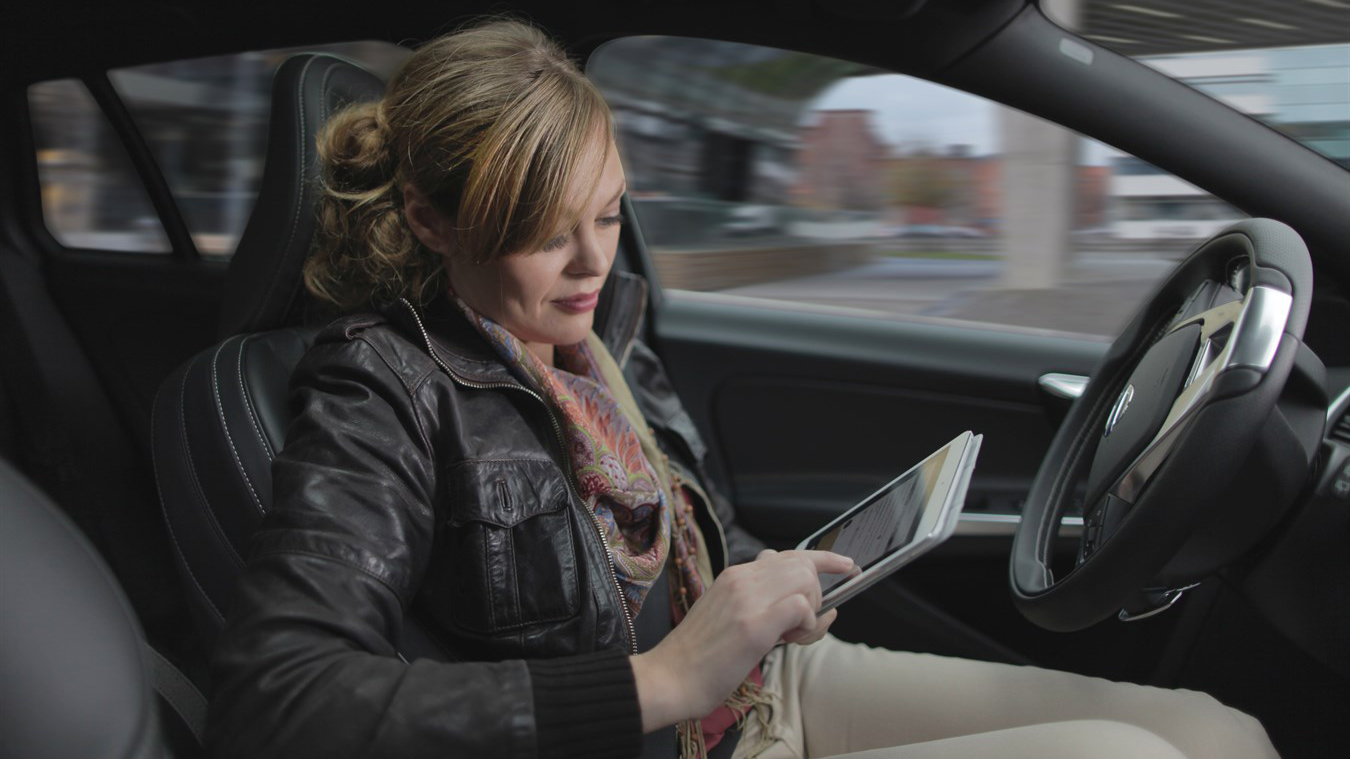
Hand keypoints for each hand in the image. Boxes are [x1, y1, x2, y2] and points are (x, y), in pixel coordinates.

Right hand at [630, 549, 852, 731]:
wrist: (670, 678)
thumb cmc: (700, 655)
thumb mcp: (726, 612)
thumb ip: (759, 598)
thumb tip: (800, 598)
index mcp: (735, 575)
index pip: (790, 554)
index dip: (824, 559)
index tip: (846, 565)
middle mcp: (742, 579)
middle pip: (804, 564)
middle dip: (817, 594)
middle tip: (801, 625)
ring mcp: (748, 600)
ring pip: (806, 580)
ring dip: (812, 610)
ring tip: (791, 636)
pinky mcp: (754, 626)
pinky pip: (802, 608)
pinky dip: (807, 625)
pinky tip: (788, 640)